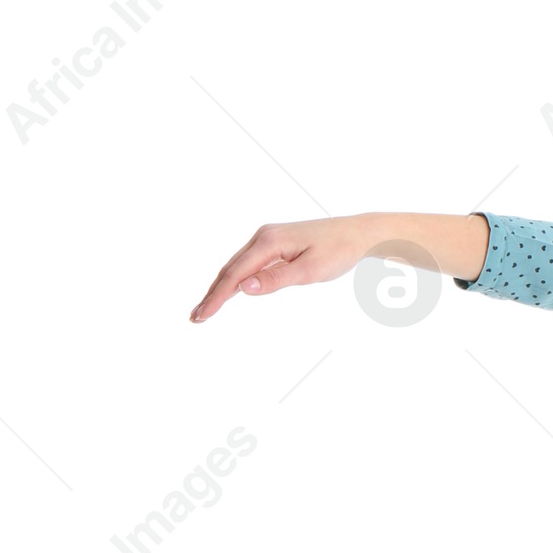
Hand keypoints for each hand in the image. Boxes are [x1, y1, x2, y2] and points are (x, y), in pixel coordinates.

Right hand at [191, 216, 391, 321]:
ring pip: (236, 266)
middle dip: (212, 295)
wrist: (357, 234)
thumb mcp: (309, 271)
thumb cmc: (338, 252)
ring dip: (219, 288)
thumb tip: (244, 288)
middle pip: (230, 270)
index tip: (202, 316)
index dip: (216, 298)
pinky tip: (227, 292)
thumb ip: (275, 279)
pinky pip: (247, 263)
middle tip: (195, 318)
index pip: (235, 275)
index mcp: (268, 242)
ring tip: (205, 309)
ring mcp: (267, 239)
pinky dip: (234, 279)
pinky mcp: (274, 244)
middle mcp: (263, 237)